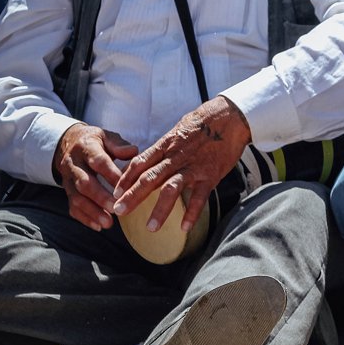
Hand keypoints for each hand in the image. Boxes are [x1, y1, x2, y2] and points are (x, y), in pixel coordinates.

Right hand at [54, 123, 137, 230]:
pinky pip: (72, 206)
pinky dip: (84, 218)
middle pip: (84, 182)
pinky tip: (98, 226)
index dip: (110, 174)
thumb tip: (133, 152)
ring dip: (92, 211)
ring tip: (108, 223)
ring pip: (76, 197)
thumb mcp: (105, 136)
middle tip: (116, 208)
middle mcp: (74, 164)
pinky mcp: (67, 191)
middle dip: (100, 197)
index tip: (124, 187)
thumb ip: (119, 145)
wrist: (68, 143)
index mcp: (86, 147)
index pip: (97, 161)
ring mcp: (68, 179)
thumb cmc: (94, 141)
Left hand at [112, 96, 250, 232]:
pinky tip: (184, 228)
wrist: (228, 117)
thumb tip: (145, 162)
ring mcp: (192, 166)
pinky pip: (199, 197)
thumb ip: (162, 149)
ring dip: (160, 209)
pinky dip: (192, 213)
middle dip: (133, 196)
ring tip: (150, 228)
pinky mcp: (210, 174)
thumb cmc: (201, 124)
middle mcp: (175, 156)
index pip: (140, 162)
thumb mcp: (176, 132)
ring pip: (171, 189)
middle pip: (150, 178)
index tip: (115, 192)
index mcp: (165, 145)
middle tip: (118, 211)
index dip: (126, 178)